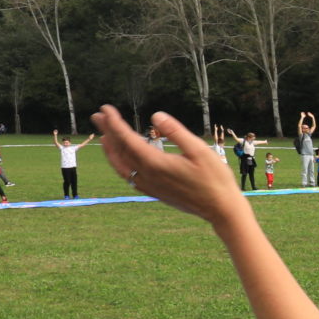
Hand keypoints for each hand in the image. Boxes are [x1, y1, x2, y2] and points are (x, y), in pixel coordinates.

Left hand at [91, 107, 244, 224]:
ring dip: (110, 149)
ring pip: (120, 166)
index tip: (105, 109)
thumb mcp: (199, 150)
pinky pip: (128, 175)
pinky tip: (122, 158)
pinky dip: (119, 163)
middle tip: (97, 116)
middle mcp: (148, 176)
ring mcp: (149, 186)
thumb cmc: (215, 179)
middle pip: (119, 151)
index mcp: (156, 164)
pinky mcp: (154, 192)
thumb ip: (175, 132)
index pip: (127, 139)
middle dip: (107, 132)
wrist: (221, 209)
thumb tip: (155, 116)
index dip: (114, 123)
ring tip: (104, 136)